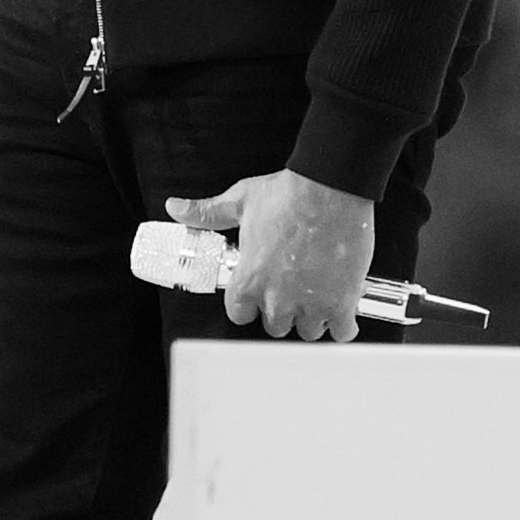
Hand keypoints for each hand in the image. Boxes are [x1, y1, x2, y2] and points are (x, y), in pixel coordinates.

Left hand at [171, 170, 373, 342]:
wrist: (331, 186)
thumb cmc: (288, 193)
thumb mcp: (240, 201)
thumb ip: (207, 213)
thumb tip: (176, 208)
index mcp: (250, 280)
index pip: (240, 314)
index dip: (250, 304)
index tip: (260, 293)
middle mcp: (278, 299)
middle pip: (276, 326)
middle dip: (284, 310)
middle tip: (293, 288)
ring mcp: (311, 304)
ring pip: (308, 330)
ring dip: (313, 316)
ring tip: (318, 294)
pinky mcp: (341, 303)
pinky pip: (341, 332)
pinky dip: (343, 324)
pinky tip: (343, 310)